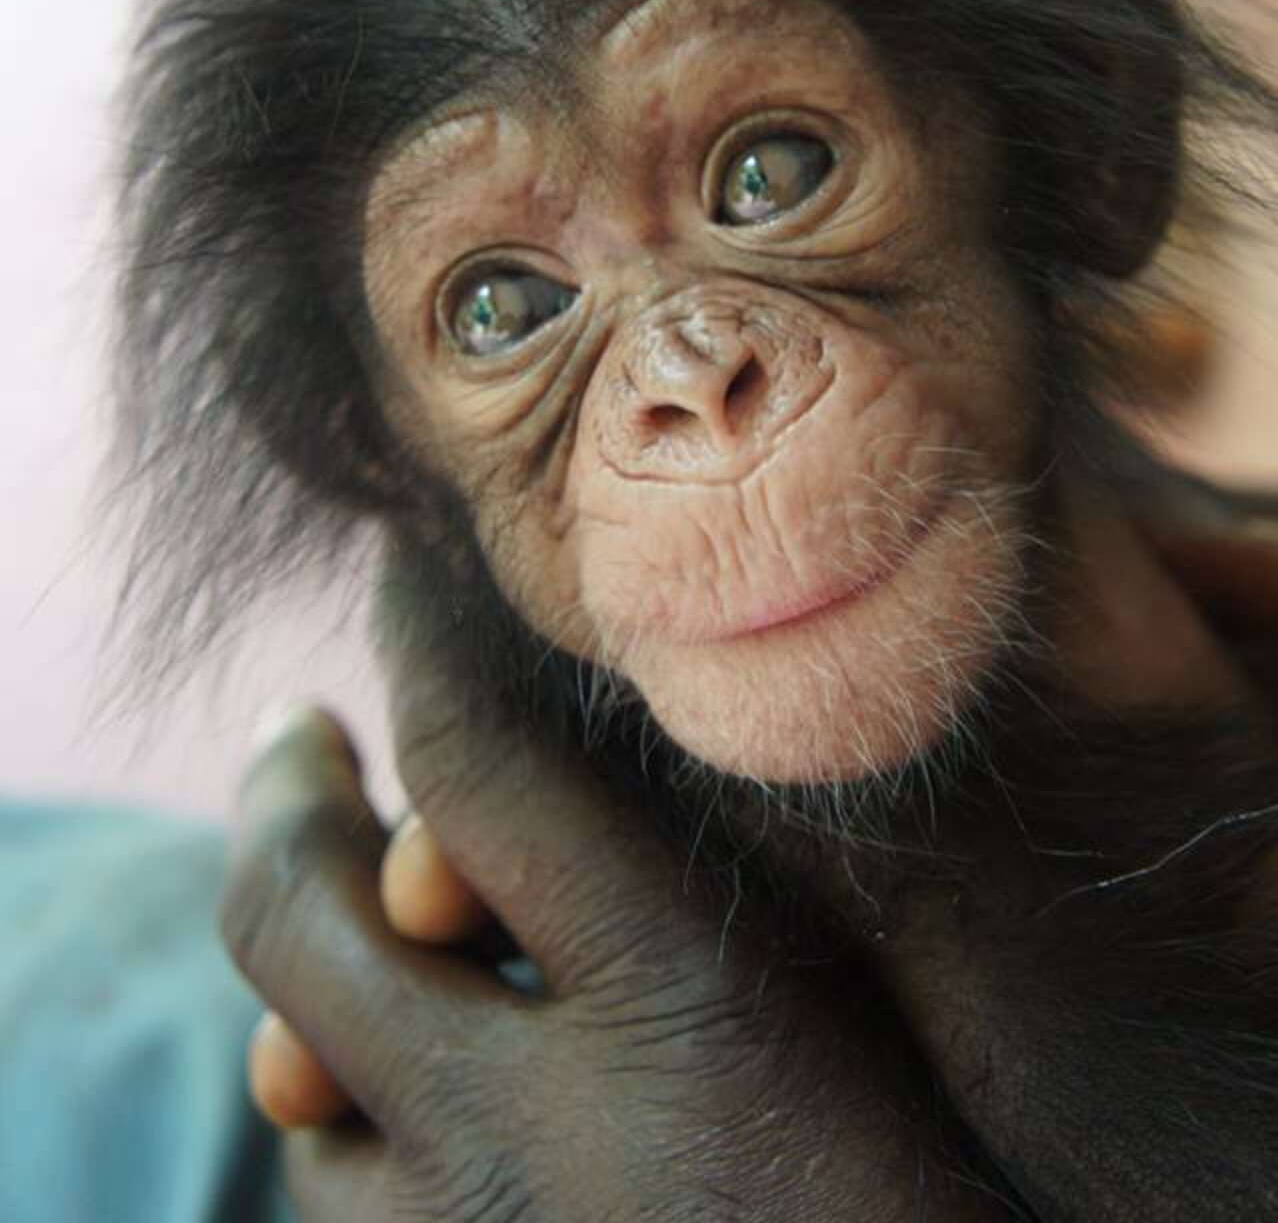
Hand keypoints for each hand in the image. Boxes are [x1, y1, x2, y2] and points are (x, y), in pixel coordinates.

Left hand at [223, 693, 1000, 1222]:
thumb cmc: (965, 1187)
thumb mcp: (894, 989)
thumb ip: (740, 857)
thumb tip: (594, 732)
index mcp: (682, 1006)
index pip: (477, 761)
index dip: (425, 634)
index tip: (410, 555)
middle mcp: (532, 1138)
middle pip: (299, 914)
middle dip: (283, 792)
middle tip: (297, 729)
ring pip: (296, 1073)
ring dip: (304, 969)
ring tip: (333, 899)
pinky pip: (341, 1195)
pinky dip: (343, 1106)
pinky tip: (378, 1068)